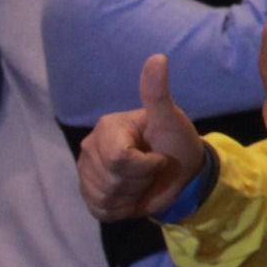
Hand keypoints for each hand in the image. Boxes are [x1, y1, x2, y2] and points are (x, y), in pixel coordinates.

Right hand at [77, 55, 204, 220]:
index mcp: (107, 127)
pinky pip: (101, 209)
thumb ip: (157, 92)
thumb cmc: (175, 141)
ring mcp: (86, 172)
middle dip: (140, 180)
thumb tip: (158, 57)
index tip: (159, 157)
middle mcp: (90, 147)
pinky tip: (132, 194)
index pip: (118, 158)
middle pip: (111, 179)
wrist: (179, 173)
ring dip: (133, 194)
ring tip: (143, 181)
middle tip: (152, 169)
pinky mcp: (89, 194)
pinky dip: (122, 208)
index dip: (146, 165)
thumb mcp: (171, 118)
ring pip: (105, 196)